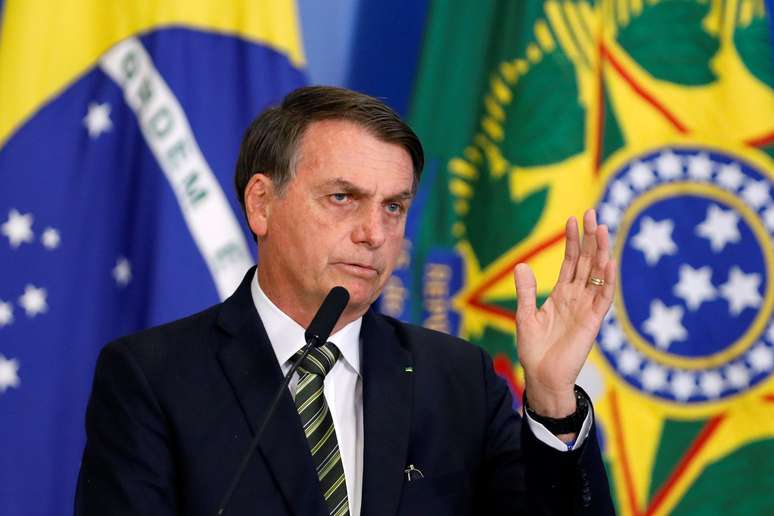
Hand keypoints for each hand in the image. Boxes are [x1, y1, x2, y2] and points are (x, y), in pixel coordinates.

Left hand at [515, 209, 615, 418]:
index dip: (572, 241)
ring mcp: (586, 308)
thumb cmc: (534, 349)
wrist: (541, 376)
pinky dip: (606, 281)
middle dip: (589, 239)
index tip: (571, 219)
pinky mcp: (592, 322)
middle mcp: (577, 298)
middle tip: (591, 213)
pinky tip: (609, 262)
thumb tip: (522, 265)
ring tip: (602, 229)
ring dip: (600, 253)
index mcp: (561, 295)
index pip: (570, 262)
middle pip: (586, 262)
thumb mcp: (525, 316)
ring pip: (597, 275)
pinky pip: (602, 298)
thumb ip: (526, 291)